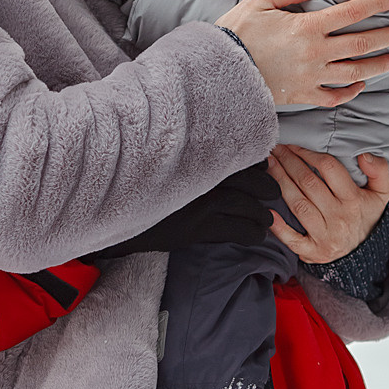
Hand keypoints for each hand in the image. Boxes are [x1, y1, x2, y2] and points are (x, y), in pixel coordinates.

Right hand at [83, 161, 283, 262]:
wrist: (116, 210)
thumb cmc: (139, 182)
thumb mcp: (163, 159)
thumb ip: (189, 155)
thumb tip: (213, 155)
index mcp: (197, 157)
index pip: (238, 155)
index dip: (256, 161)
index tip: (262, 165)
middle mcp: (203, 176)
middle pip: (249, 180)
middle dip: (267, 187)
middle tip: (272, 192)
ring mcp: (202, 202)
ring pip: (248, 205)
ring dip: (262, 213)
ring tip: (267, 218)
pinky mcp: (198, 228)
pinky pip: (237, 230)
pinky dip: (252, 232)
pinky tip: (256, 234)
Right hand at [217, 0, 388, 105]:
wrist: (218, 73)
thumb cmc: (236, 34)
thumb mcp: (260, 2)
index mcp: (308, 27)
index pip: (353, 12)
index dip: (379, 3)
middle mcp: (316, 53)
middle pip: (363, 44)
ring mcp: (312, 78)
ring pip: (356, 72)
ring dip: (381, 66)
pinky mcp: (303, 96)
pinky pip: (334, 97)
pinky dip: (351, 91)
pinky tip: (360, 84)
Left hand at [267, 148, 388, 264]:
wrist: (363, 254)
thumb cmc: (365, 216)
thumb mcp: (381, 193)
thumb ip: (379, 170)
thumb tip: (364, 155)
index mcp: (353, 200)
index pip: (329, 169)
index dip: (309, 153)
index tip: (295, 144)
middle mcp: (338, 217)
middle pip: (308, 183)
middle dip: (289, 162)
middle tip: (276, 148)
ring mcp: (324, 236)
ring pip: (297, 204)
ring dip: (280, 181)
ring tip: (269, 164)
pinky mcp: (312, 251)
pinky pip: (292, 239)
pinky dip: (278, 227)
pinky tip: (267, 210)